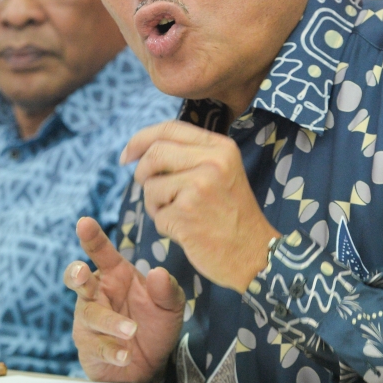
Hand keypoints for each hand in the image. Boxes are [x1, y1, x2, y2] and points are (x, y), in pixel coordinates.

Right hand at [65, 217, 184, 381]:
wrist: (151, 363)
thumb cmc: (155, 324)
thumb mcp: (170, 305)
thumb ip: (167, 289)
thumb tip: (158, 273)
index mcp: (116, 274)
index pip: (101, 252)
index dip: (92, 237)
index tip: (84, 222)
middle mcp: (98, 293)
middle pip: (78, 279)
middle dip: (77, 274)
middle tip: (82, 274)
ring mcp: (89, 320)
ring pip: (91, 315)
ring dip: (111, 322)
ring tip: (131, 330)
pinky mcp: (89, 347)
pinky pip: (95, 346)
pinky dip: (111, 351)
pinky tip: (124, 354)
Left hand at [122, 120, 279, 293]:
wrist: (255, 254)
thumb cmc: (233, 215)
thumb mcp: (223, 172)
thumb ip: (191, 156)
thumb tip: (143, 151)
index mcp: (221, 147)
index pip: (169, 128)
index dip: (141, 139)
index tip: (127, 155)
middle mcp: (212, 162)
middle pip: (154, 153)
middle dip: (142, 172)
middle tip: (147, 188)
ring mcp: (198, 187)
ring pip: (151, 186)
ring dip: (155, 205)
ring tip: (179, 216)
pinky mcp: (186, 214)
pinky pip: (156, 215)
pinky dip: (165, 225)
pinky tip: (186, 231)